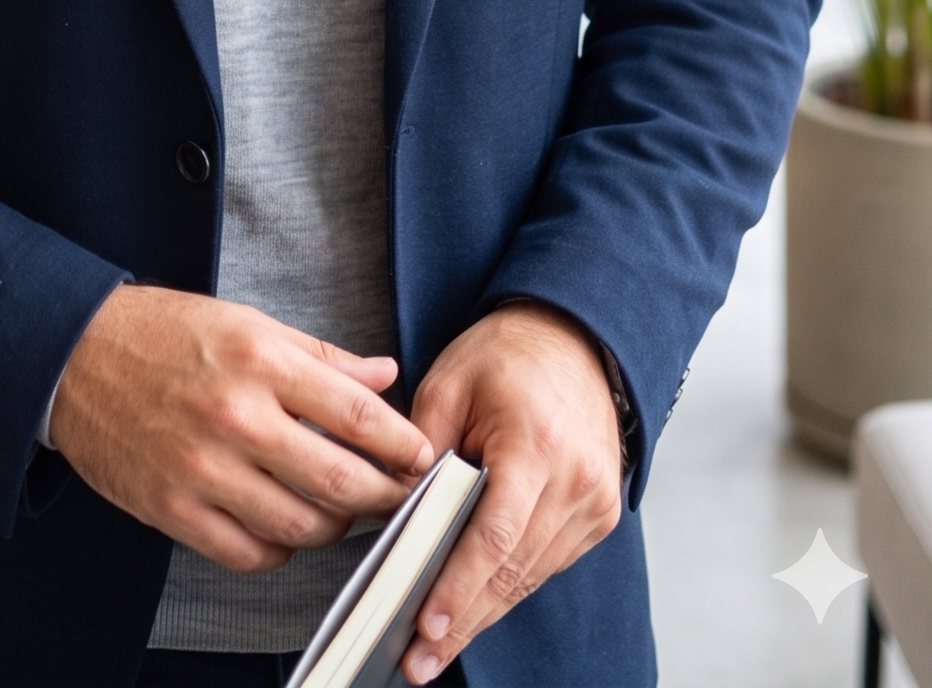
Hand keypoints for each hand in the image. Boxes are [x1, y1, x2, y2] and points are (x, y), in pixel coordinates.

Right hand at [50, 284, 433, 572]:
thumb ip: (320, 355)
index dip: (404, 445)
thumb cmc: (164, 333)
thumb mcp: (246, 323)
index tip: (423, 458)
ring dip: (334, 528)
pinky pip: (249, 554)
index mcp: (260, 361)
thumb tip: (385, 374)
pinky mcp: (173, 508)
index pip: (359, 416)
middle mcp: (236, 417)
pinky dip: (278, 550)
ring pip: (301, 528)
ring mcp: (203, 469)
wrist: (76, 356)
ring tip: (341, 512)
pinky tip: (283, 528)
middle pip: (341, 481)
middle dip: (385, 497)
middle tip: (399, 498)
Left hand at [401, 301, 622, 681]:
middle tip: (420, 660)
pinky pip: (545, 564)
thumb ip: (421, 445)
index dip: (459, 587)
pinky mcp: (598, 516)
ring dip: (483, 614)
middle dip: (462, 620)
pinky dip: (508, 586)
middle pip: (512, 570)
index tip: (427, 625)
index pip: (494, 535)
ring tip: (436, 648)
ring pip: (529, 577)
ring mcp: (593, 504)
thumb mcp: (449, 381)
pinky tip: (474, 608)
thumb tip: (398, 508)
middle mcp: (575, 481)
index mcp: (535, 444)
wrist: (577, 340)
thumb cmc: (509, 354)